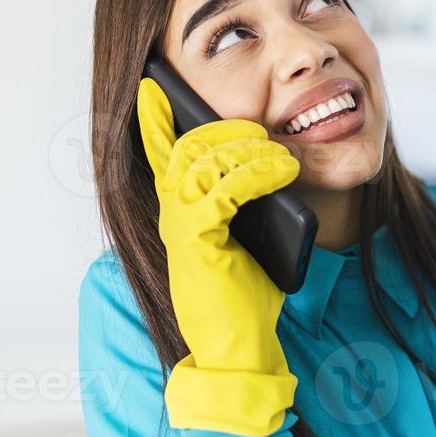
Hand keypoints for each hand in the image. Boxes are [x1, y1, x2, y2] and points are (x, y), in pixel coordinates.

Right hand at [136, 77, 298, 435]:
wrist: (236, 350)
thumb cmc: (243, 302)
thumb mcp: (246, 242)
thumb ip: (245, 207)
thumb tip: (271, 169)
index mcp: (177, 214)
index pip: (158, 155)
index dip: (152, 120)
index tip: (154, 87)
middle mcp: (169, 215)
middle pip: (186, 147)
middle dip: (224, 129)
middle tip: (259, 131)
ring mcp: (180, 226)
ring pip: (205, 161)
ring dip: (248, 150)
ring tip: (282, 158)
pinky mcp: (197, 239)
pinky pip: (224, 188)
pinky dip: (256, 173)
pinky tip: (280, 173)